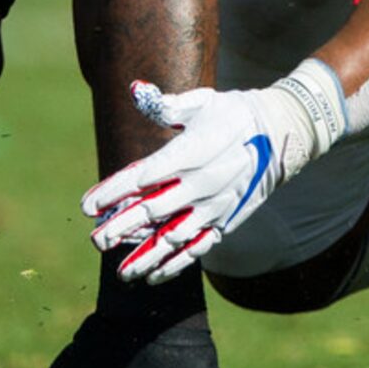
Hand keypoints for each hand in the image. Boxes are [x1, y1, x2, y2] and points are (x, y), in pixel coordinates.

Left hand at [83, 65, 345, 283]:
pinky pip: (198, 248)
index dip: (114, 191)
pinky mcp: (226, 221)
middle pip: (154, 211)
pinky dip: (176, 265)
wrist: (280, 135)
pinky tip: (154, 278)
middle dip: (122, 228)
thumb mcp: (203, 102)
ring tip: (121, 274)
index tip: (88, 205)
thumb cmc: (232, 114)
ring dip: (147, 256)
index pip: (145, 176)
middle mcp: (202, 183)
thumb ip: (166, 104)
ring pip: (175, 237)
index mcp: (192, 152)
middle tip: (95, 240)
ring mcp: (215, 206)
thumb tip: (135, 89)